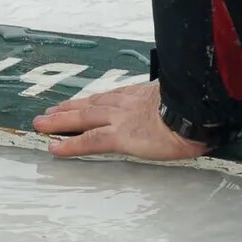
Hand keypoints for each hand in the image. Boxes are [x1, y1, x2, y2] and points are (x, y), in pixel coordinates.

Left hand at [32, 79, 209, 160]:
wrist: (199, 111)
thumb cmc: (198, 107)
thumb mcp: (183, 98)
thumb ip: (174, 103)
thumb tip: (181, 110)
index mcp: (141, 94)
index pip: (110, 97)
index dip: (91, 101)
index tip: (79, 102)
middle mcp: (126, 103)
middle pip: (90, 105)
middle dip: (68, 109)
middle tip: (49, 112)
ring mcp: (120, 118)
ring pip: (82, 118)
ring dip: (60, 121)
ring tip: (42, 123)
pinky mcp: (120, 136)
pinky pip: (89, 141)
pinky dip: (70, 144)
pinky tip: (54, 147)